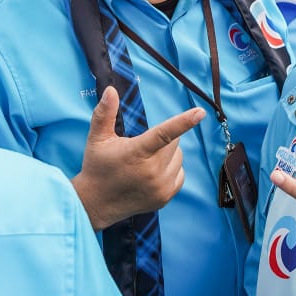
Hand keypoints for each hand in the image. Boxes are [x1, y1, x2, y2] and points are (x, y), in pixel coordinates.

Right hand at [70, 87, 204, 229]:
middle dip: (163, 140)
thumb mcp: (97, 138)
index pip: (164, 134)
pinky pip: (181, 173)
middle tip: (143, 147)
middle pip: (174, 142)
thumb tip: (111, 91)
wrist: (95, 204)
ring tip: (146, 161)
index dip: (184, 122)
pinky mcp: (165, 197)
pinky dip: (172, 169)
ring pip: (179, 157)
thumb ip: (104, 113)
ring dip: (168, 154)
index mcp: (136, 153)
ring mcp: (160, 186)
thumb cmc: (97, 167)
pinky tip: (154, 172)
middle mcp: (151, 171)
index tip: (200, 113)